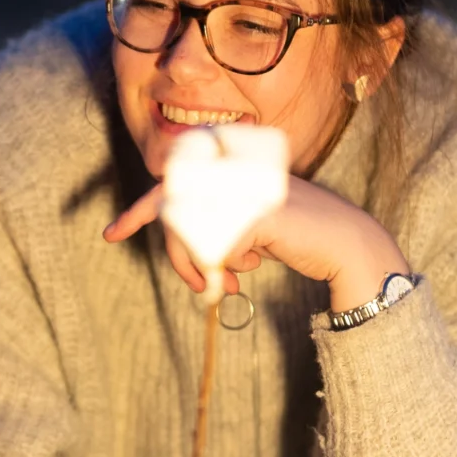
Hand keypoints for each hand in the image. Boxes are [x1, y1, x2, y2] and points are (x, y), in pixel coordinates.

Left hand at [104, 173, 410, 313]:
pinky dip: (226, 267)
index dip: (138, 211)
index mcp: (228, 169)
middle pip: (173, 213)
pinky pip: (215, 249)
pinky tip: (252, 269)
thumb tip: (181, 248)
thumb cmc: (296, 236)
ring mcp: (243, 190)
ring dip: (202, 266)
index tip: (110, 234)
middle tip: (199, 286)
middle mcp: (232, 173)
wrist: (347, 245)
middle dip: (177, 257)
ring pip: (190, 234)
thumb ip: (213, 225)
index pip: (170, 185)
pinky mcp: (254, 213)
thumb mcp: (245, 228)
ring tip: (226, 283)